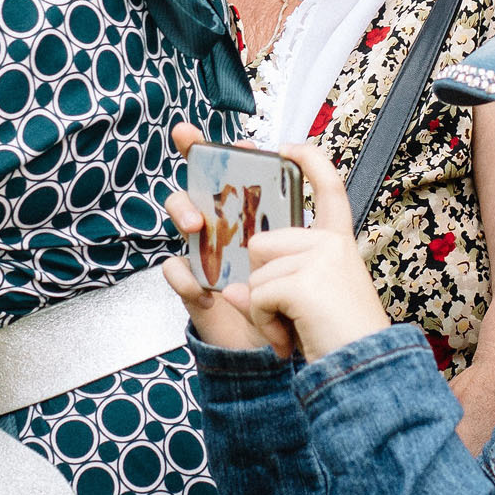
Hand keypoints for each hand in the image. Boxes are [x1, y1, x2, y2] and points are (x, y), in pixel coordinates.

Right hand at [161, 122, 295, 354]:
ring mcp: (208, 252)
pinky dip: (186, 277)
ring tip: (197, 225)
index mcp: (263, 216)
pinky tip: (205, 290)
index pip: (247, 173)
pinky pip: (177, 269)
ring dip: (184, 209)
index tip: (242, 139)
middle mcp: (231, 227)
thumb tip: (297, 199)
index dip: (237, 148)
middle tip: (191, 144)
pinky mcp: (195, 283)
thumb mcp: (317, 265)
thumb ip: (311, 232)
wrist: (288, 355)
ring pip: (183, 212)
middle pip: (205, 178)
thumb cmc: (303, 307)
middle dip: (193, 154)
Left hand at [224, 142, 394, 362]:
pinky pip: (256, 295)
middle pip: (261, 244)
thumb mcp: (306, 302)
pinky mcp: (305, 280)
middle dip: (261, 284)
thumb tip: (229, 289)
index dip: (309, 162)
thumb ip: (272, 285)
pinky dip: (264, 322)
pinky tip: (289, 339)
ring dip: (262, 309)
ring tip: (293, 330)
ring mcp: (320, 258)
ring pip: (255, 273)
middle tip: (288, 316)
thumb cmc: (338, 341)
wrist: (365, 374)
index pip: (329, 188)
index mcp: (339, 244)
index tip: (288, 147)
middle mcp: (332, 243)